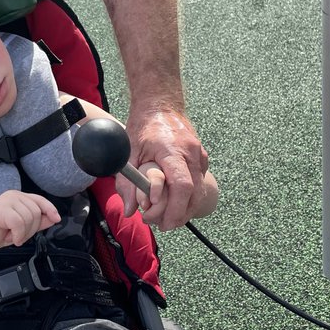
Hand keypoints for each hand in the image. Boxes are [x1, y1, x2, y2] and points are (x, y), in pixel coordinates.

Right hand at [0, 191, 59, 249]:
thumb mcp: (23, 228)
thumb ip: (38, 222)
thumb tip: (53, 218)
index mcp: (18, 198)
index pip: (40, 200)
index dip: (50, 209)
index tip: (56, 218)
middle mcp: (13, 196)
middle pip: (36, 211)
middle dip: (31, 229)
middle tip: (19, 235)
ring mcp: (6, 201)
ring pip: (29, 218)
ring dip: (23, 233)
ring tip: (12, 235)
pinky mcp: (1, 209)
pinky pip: (19, 223)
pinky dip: (17, 234)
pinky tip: (9, 236)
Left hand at [122, 107, 209, 230]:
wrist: (160, 104)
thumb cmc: (143, 126)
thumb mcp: (129, 153)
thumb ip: (128, 182)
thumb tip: (130, 210)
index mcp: (172, 150)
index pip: (182, 185)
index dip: (175, 208)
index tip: (161, 221)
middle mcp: (191, 153)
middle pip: (195, 194)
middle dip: (180, 215)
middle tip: (162, 225)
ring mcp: (200, 155)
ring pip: (200, 192)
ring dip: (186, 210)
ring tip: (167, 218)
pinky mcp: (202, 158)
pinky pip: (199, 184)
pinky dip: (189, 198)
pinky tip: (174, 202)